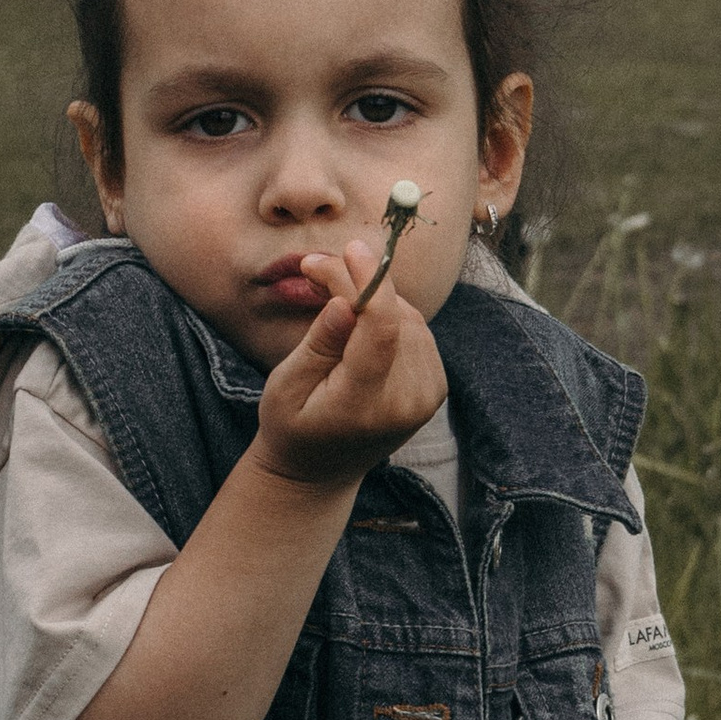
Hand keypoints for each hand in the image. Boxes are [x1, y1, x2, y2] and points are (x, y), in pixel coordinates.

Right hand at [253, 235, 447, 492]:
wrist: (320, 470)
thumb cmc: (292, 426)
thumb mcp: (285, 387)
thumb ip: (318, 344)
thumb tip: (344, 300)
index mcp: (365, 406)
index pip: (382, 331)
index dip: (371, 282)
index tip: (351, 249)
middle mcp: (407, 402)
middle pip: (395, 318)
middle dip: (359, 284)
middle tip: (316, 267)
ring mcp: (427, 395)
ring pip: (408, 317)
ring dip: (373, 298)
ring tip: (331, 295)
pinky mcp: (435, 385)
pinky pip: (416, 330)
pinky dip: (389, 315)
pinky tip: (359, 321)